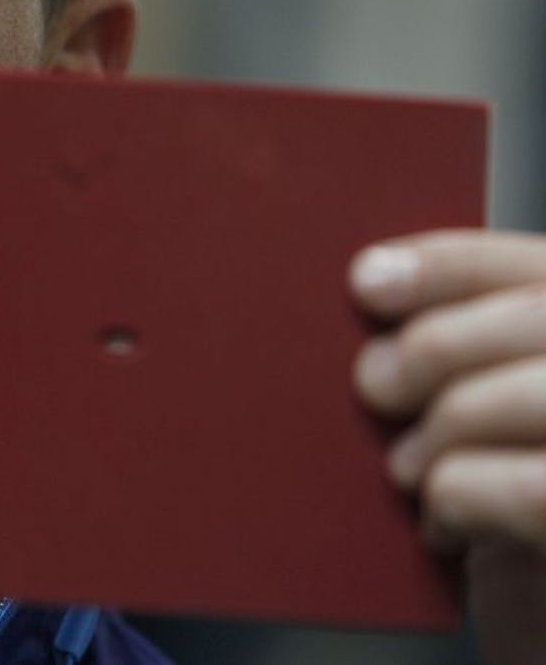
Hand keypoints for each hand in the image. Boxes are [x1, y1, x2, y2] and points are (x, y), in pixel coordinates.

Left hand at [350, 230, 545, 663]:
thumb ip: (462, 354)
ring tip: (410, 471)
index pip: (537, 269)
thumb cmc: (512, 523)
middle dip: (434, 344)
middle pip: (538, 317)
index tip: (366, 280)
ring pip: (527, 397)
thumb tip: (373, 290)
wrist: (541, 631)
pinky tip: (443, 522)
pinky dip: (459, 498)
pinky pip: (528, 490)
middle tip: (373, 385)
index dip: (450, 266)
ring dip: (442, 430)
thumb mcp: (486, 419)